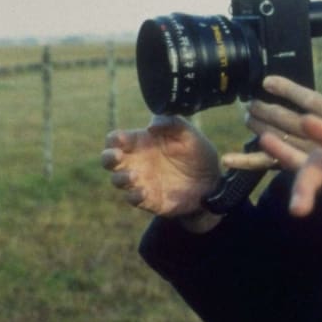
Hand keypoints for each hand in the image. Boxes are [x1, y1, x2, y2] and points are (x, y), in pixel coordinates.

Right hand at [101, 115, 222, 231]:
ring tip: (135, 175)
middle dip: (108, 158)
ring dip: (121, 178)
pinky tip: (143, 192)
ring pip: (117, 181)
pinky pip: (134, 199)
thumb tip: (151, 126)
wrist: (212, 181)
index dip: (114, 139)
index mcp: (142, 142)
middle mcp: (137, 162)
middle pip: (109, 160)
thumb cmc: (197, 153)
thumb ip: (172, 122)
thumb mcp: (189, 133)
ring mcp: (142, 181)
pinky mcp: (150, 199)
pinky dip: (134, 196)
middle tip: (117, 156)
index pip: (116, 139)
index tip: (121, 139)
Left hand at [224, 75, 321, 169]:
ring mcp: (308, 155)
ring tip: (248, 116)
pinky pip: (268, 165)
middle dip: (265, 108)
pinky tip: (228, 158)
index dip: (287, 90)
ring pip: (276, 137)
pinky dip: (246, 161)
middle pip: (288, 119)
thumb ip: (321, 107)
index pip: (311, 101)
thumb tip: (284, 88)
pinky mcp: (294, 170)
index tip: (267, 82)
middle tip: (251, 103)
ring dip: (257, 125)